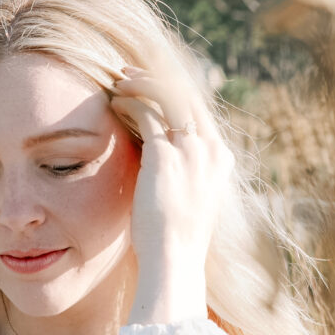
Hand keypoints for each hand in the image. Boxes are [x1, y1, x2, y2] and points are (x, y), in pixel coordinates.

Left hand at [110, 48, 234, 266]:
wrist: (174, 260)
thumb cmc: (173, 240)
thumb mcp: (186, 200)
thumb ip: (181, 174)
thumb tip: (157, 158)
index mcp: (220, 159)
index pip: (198, 110)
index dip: (172, 92)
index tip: (148, 86)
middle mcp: (211, 150)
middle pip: (186, 95)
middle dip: (155, 79)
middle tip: (128, 73)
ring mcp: (192, 151)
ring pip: (167, 96)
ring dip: (140, 84)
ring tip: (117, 82)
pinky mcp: (166, 156)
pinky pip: (148, 113)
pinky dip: (130, 102)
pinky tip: (114, 101)